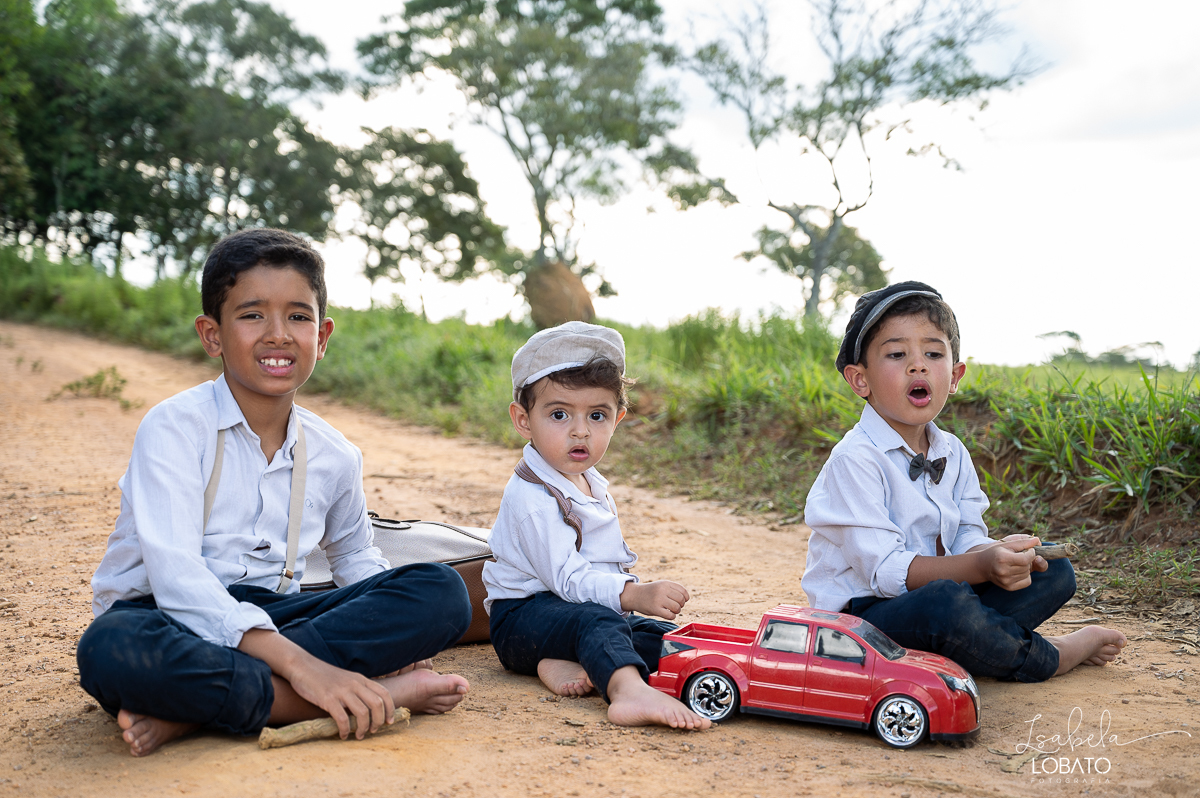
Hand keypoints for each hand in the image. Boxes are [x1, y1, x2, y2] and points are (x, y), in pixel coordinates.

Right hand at [238, 628, 394, 739]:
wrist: (303, 666)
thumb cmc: (324, 676)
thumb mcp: (346, 679)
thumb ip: (358, 689)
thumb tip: (368, 708)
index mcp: (361, 679)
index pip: (384, 694)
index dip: (390, 709)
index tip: (389, 722)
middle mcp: (354, 684)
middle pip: (377, 704)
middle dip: (378, 722)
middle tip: (373, 731)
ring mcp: (341, 691)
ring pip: (362, 713)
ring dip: (363, 728)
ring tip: (358, 736)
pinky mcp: (328, 698)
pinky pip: (342, 718)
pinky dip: (344, 730)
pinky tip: (342, 735)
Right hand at [620, 580, 689, 619]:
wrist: (634, 595)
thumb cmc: (651, 592)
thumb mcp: (661, 585)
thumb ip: (673, 589)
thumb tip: (686, 598)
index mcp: (665, 583)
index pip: (683, 591)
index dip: (685, 597)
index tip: (682, 601)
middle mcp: (662, 590)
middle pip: (681, 600)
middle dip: (681, 605)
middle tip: (675, 606)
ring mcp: (658, 599)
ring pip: (677, 608)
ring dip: (676, 611)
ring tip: (671, 610)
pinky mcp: (655, 609)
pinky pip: (670, 615)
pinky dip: (672, 616)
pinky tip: (668, 614)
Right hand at [979, 536, 1042, 589]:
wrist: (982, 565)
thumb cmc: (996, 552)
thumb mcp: (1007, 544)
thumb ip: (1023, 542)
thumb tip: (1038, 540)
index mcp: (1003, 558)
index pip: (1026, 558)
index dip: (1031, 553)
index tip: (1028, 550)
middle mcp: (1003, 571)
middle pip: (1027, 566)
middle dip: (1028, 560)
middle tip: (1020, 556)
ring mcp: (1006, 581)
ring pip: (1028, 573)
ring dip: (1026, 567)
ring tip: (1016, 563)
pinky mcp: (1009, 587)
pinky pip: (1027, 582)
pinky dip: (1026, 576)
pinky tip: (1017, 571)